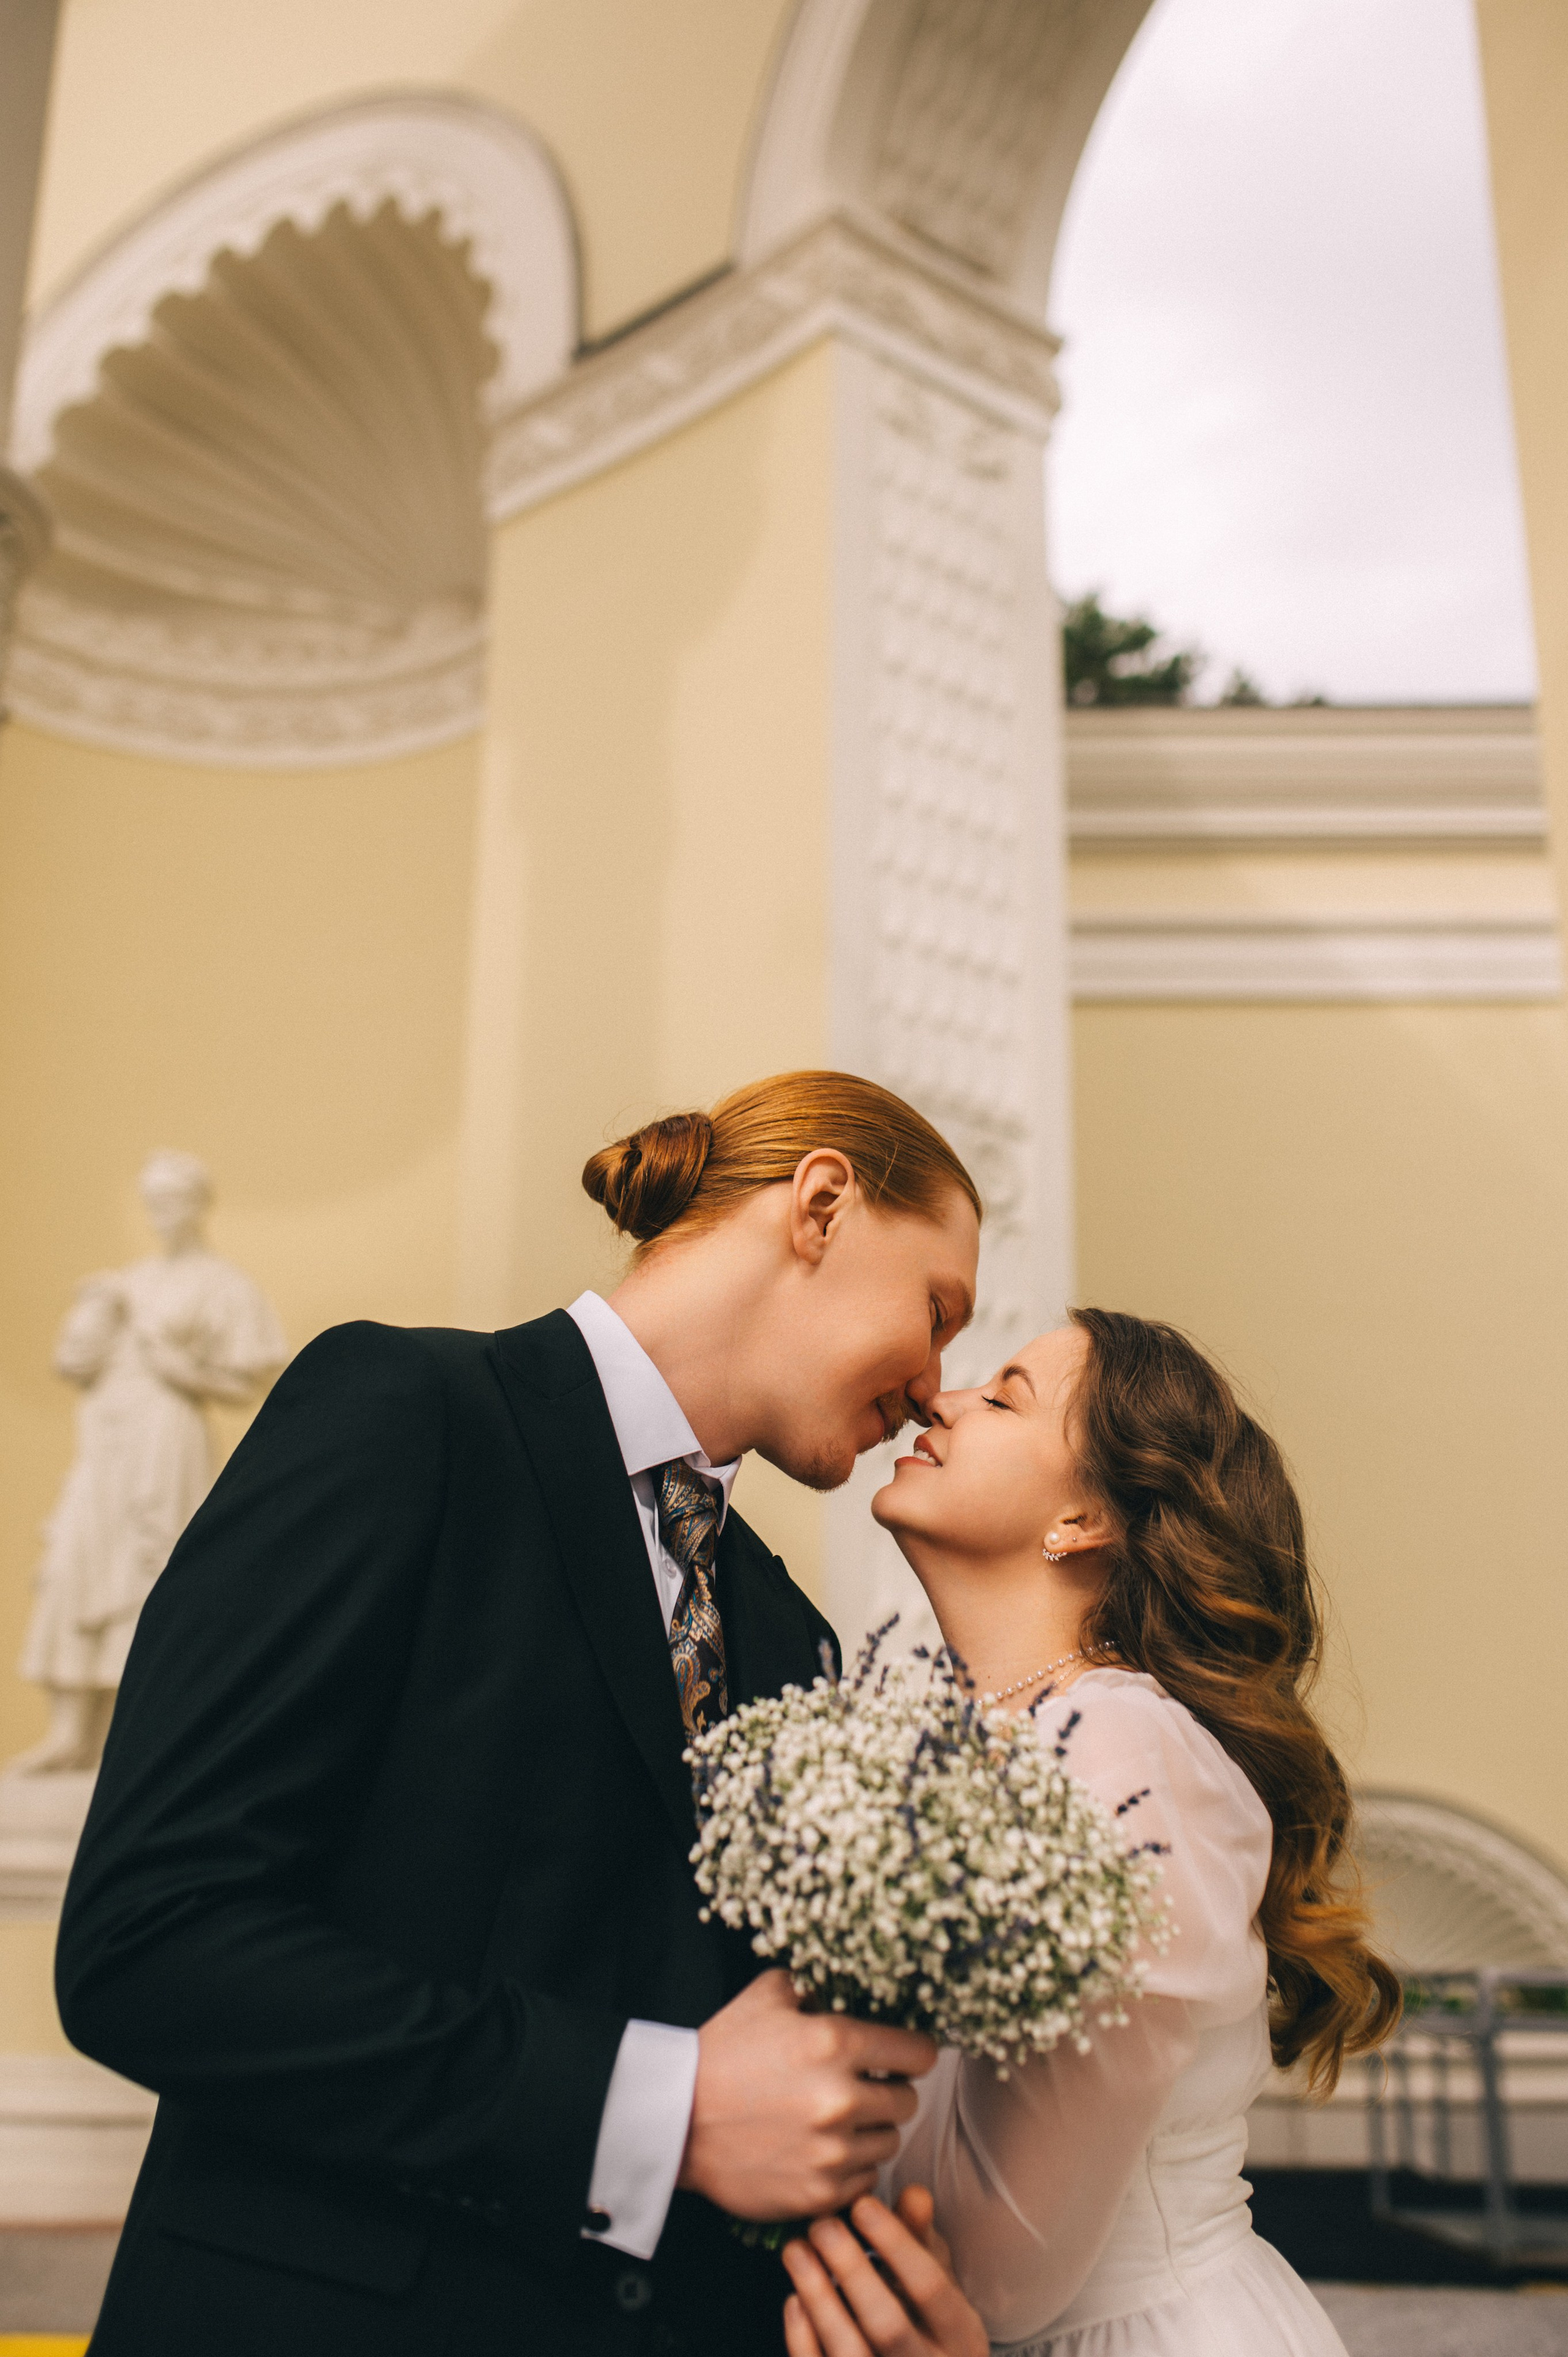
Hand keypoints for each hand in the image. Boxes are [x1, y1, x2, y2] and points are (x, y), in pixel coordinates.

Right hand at [677, 1970, 934, 2220]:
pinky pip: (865, 2180)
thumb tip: (853, 1990)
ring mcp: (832, 2151)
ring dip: (869, 2130)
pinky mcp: (819, 2193)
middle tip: (860, 2088)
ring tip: (835, 2120)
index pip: (919, 2053)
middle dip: (889, 2091)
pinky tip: (822, 2151)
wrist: (674, 2119)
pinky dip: (851, 2168)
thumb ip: (817, 1987)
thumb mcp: (768, 1996)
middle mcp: (842, 2098)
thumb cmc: (721, 2052)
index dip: (911, 2053)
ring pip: (888, 2142)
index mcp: (836, 2042)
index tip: (901, 2057)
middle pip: (908, 2101)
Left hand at [782, 2190, 987, 2356]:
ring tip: (796, 2251)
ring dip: (819, 2300)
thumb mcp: (938, 2282)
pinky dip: (803, 2340)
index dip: (896, 2243)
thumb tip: (913, 2193)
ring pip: (850, 2354)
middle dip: (851, 2270)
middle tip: (820, 2225)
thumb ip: (922, 2238)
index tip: (861, 2205)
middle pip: (887, 2325)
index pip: (929, 2287)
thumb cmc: (930, 2323)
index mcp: (960, 2335)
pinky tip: (793, 2300)